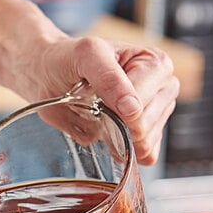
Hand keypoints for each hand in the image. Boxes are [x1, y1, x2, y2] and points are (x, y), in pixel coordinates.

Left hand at [17, 36, 179, 165]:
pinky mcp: (144, 136)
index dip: (119, 111)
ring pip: (146, 144)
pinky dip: (124, 153)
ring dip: (119, 139)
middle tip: (96, 109)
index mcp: (155, 64)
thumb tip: (132, 110)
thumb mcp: (86, 56)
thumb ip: (109, 78)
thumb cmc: (68, 60)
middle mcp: (162, 88)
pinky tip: (110, 139)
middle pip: (147, 126)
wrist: (49, 76)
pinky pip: (144, 157)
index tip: (98, 103)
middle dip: (117, 125)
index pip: (145, 102)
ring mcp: (155, 114)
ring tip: (101, 118)